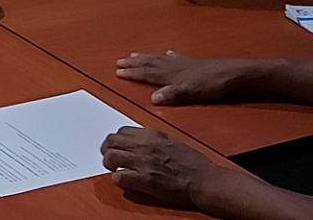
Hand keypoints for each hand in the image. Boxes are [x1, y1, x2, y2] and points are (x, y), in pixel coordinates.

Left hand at [100, 127, 224, 208]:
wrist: (204, 180)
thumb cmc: (194, 164)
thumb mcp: (172, 142)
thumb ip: (154, 140)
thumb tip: (140, 143)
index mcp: (152, 134)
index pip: (122, 131)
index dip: (117, 140)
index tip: (118, 146)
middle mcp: (145, 145)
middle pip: (112, 141)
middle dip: (108, 150)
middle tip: (110, 158)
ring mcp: (143, 162)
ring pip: (111, 157)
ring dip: (110, 164)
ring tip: (115, 169)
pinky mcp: (144, 179)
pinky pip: (118, 177)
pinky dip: (118, 179)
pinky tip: (124, 181)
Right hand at [113, 50, 255, 104]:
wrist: (232, 74)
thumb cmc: (212, 85)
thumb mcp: (191, 92)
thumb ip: (172, 94)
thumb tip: (154, 98)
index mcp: (171, 75)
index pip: (147, 73)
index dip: (133, 73)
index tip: (119, 71)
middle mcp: (174, 66)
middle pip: (150, 63)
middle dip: (134, 63)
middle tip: (120, 61)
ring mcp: (183, 63)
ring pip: (159, 58)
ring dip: (146, 58)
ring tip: (134, 55)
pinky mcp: (193, 62)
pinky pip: (175, 57)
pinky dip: (167, 55)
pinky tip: (168, 53)